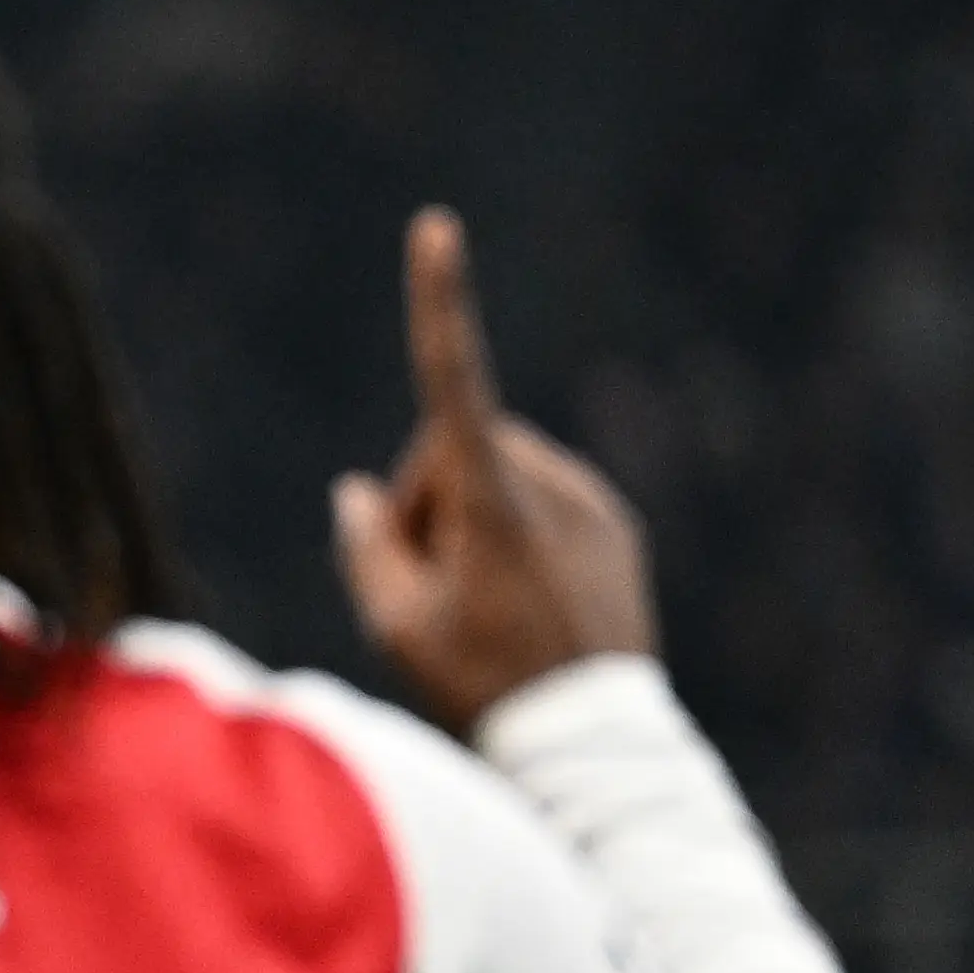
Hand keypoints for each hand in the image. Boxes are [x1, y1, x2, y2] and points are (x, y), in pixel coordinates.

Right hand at [334, 204, 655, 729]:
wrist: (591, 743)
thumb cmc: (482, 687)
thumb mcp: (397, 627)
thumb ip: (366, 547)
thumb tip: (359, 492)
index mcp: (490, 497)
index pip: (454, 382)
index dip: (439, 304)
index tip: (436, 229)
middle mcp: (547, 481)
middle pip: (455, 455)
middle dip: (426, 503)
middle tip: (420, 591)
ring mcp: (588, 501)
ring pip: (500, 481)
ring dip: (472, 524)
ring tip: (476, 610)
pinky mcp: (614, 526)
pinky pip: (546, 508)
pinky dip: (518, 543)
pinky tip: (521, 611)